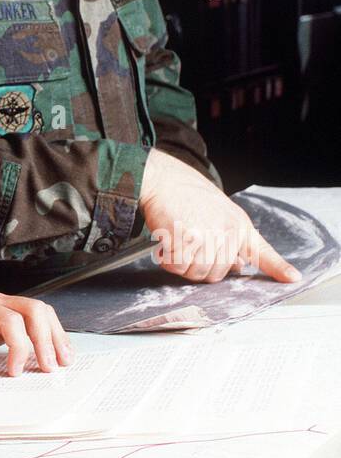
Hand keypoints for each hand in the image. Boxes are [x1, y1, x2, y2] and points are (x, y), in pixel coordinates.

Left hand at [0, 292, 73, 379]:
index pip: (10, 320)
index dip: (18, 346)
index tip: (16, 371)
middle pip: (32, 310)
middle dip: (45, 338)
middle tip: (50, 367)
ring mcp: (4, 306)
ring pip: (39, 311)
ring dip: (54, 334)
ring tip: (63, 360)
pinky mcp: (9, 315)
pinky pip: (36, 317)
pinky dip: (50, 332)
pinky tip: (57, 349)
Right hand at [140, 148, 300, 283]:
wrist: (164, 179)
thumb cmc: (188, 195)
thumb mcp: (220, 212)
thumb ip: (231, 239)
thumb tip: (238, 265)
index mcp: (239, 226)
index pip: (262, 252)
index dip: (278, 268)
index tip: (292, 278)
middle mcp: (228, 232)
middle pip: (217, 274)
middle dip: (199, 267)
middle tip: (189, 247)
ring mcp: (208, 236)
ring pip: (196, 273)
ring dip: (182, 264)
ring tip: (178, 242)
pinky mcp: (187, 240)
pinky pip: (177, 267)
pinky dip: (168, 260)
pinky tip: (168, 243)